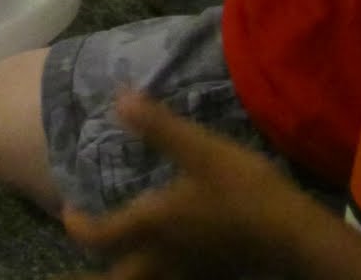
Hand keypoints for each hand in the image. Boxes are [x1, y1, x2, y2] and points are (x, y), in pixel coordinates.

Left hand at [63, 92, 314, 278]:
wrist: (292, 236)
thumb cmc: (242, 189)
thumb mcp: (200, 148)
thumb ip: (157, 126)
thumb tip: (118, 98)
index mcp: (153, 225)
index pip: (102, 235)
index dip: (79, 225)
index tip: (68, 212)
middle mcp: (163, 258)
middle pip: (117, 277)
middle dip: (95, 271)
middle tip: (82, 257)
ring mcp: (188, 273)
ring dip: (123, 272)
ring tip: (117, 261)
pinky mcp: (211, 276)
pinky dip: (156, 273)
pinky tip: (164, 261)